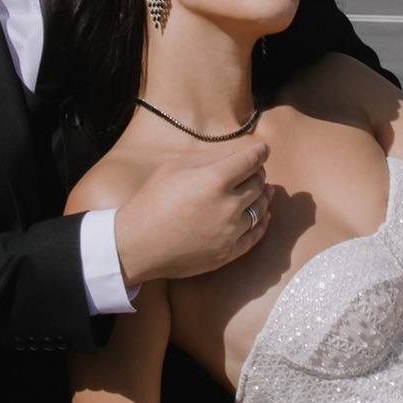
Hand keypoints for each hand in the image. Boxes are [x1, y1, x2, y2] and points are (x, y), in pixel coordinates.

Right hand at [113, 136, 273, 284]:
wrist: (137, 245)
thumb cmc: (151, 201)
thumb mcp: (174, 167)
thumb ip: (209, 158)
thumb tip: (235, 155)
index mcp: (215, 180)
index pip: (251, 161)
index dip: (260, 152)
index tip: (263, 149)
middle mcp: (229, 206)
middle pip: (258, 184)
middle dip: (259, 173)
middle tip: (256, 169)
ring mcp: (230, 232)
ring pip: (261, 209)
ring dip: (264, 196)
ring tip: (265, 190)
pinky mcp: (227, 253)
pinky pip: (255, 235)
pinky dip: (263, 222)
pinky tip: (264, 215)